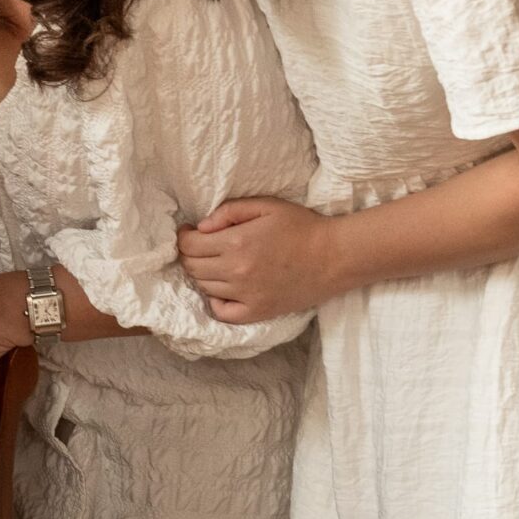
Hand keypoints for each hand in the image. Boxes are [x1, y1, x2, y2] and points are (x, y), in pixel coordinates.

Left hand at [177, 197, 341, 322]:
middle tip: (201, 247)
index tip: (190, 232)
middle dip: (190, 255)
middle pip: (192, 267)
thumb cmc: (301, 226)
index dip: (184, 237)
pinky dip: (216, 301)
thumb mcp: (265, 206)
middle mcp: (236, 271)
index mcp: (236, 242)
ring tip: (216, 263)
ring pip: (204, 287)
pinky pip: (222, 312)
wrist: (334, 257)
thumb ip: (229, 211)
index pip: (189, 245)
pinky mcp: (258, 311)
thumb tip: (201, 227)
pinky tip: (224, 289)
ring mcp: (246, 295)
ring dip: (202, 274)